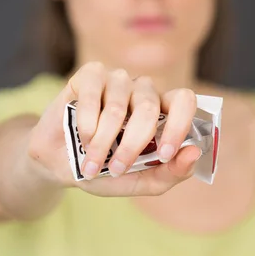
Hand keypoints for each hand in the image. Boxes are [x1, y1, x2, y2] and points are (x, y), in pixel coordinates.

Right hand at [27, 62, 201, 196]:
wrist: (60, 164)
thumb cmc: (106, 169)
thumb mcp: (140, 181)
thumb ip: (170, 173)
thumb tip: (194, 153)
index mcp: (162, 111)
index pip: (184, 101)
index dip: (178, 124)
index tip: (165, 154)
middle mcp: (143, 91)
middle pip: (149, 108)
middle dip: (132, 145)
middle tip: (117, 169)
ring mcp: (118, 79)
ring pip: (118, 108)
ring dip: (102, 143)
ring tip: (91, 164)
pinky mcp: (91, 74)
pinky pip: (93, 97)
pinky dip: (87, 126)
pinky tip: (81, 139)